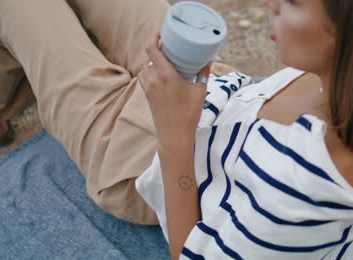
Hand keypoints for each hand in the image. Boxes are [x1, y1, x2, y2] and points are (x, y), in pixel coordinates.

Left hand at [138, 31, 210, 150]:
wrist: (174, 135)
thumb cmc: (189, 114)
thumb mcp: (200, 91)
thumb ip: (203, 73)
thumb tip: (208, 60)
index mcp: (166, 75)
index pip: (152, 49)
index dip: (154, 37)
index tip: (161, 32)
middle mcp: (154, 79)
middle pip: (149, 55)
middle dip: (156, 47)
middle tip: (168, 44)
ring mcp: (148, 87)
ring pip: (145, 66)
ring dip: (152, 59)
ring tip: (164, 57)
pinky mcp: (147, 94)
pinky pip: (144, 76)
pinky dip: (150, 70)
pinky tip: (160, 72)